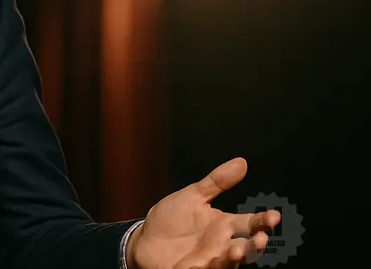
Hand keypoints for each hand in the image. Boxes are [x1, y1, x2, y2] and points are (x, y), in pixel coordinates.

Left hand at [129, 157, 280, 268]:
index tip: (274, 216)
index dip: (263, 220)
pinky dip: (206, 267)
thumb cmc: (172, 220)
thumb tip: (241, 162)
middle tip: (259, 238)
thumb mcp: (193, 196)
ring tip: (236, 251)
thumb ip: (216, 182)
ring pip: (229, 262)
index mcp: (224, 225)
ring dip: (235, 257)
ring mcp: (209, 259)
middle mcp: (221, 244)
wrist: (146, 240)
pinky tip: (204, 262)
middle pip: (246, 246)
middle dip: (255, 244)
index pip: (250, 223)